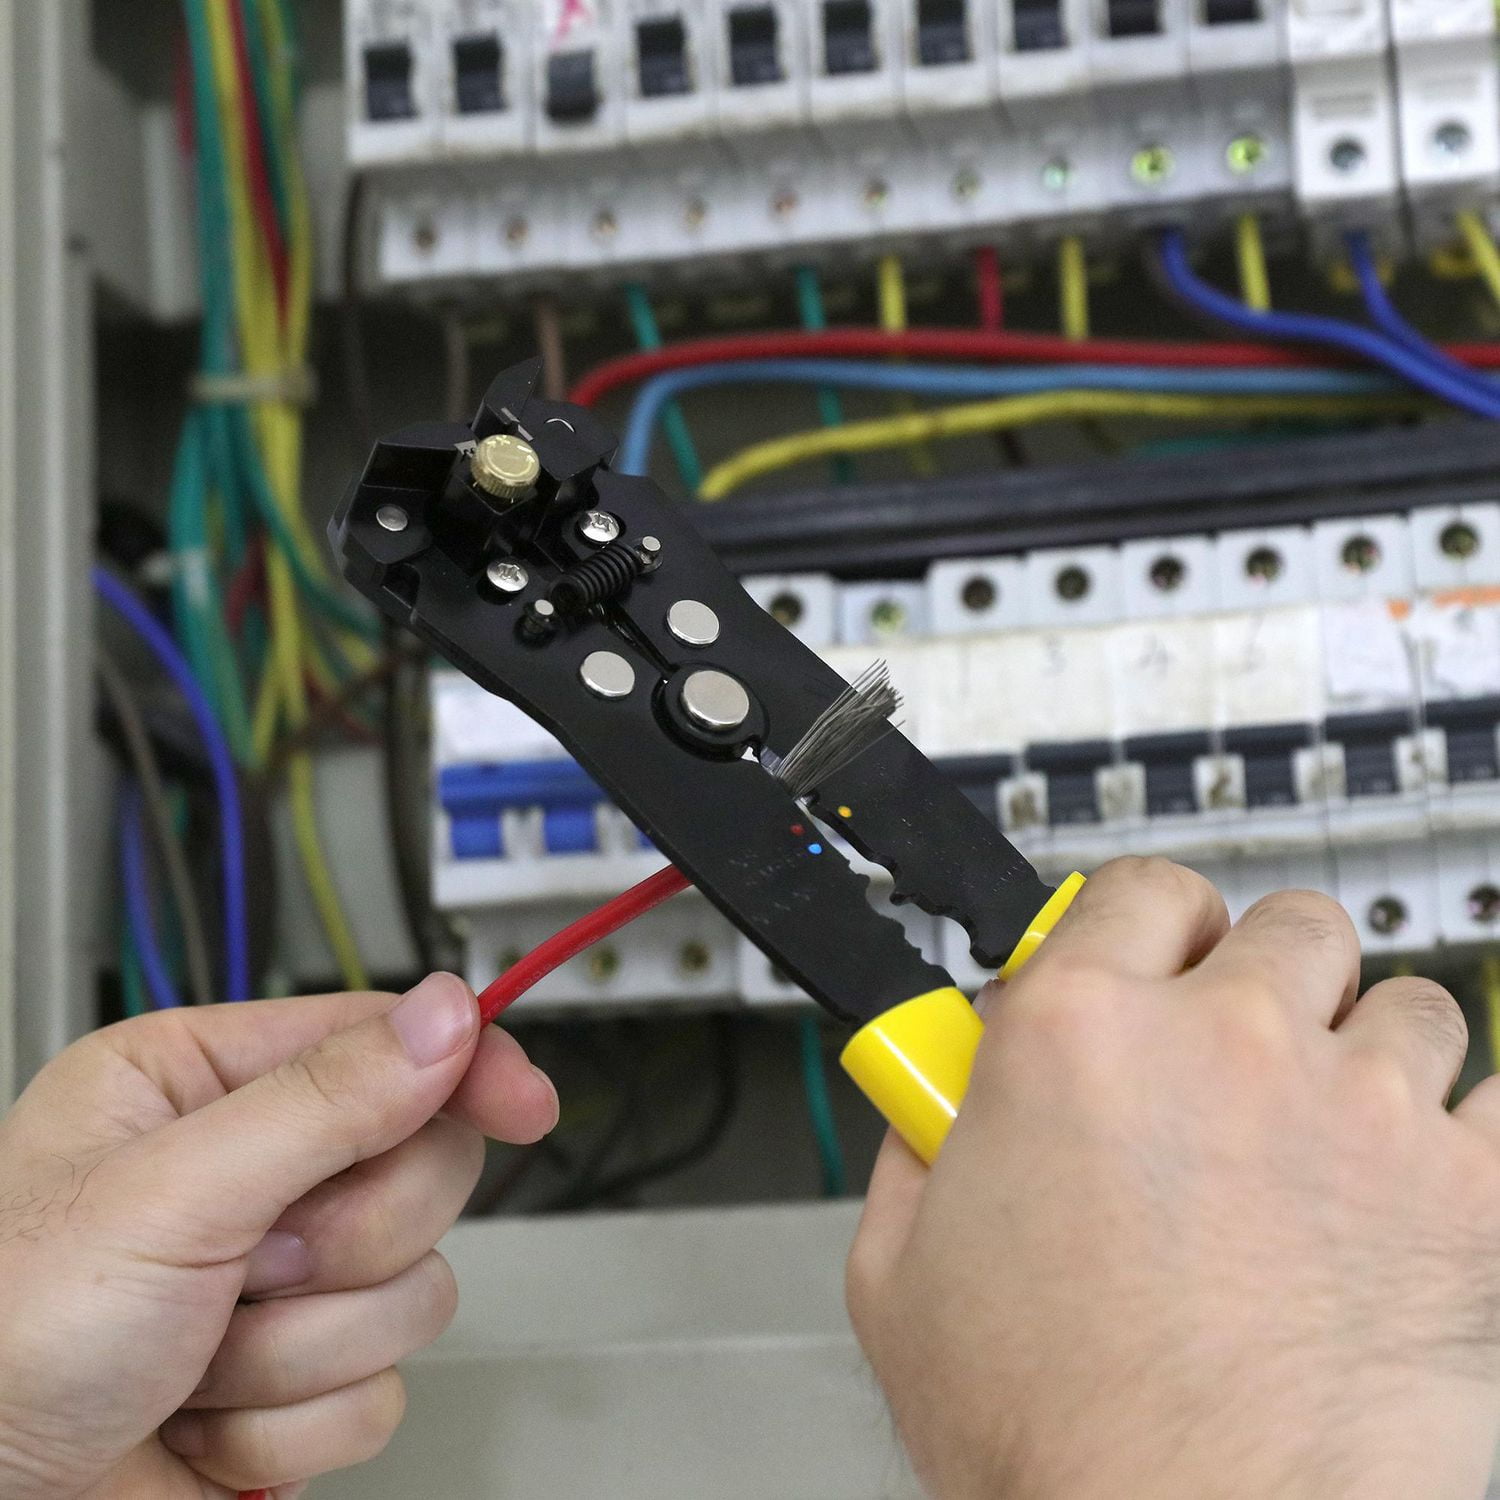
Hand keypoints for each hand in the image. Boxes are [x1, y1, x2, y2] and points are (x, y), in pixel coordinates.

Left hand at [0, 973, 557, 1498]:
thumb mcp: (166, 1195)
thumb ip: (324, 1101)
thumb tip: (447, 1016)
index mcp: (203, 1085)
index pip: (385, 1044)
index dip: (465, 1069)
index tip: (524, 1103)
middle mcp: (249, 1175)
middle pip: (419, 1169)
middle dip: (343, 1240)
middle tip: (253, 1265)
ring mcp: (278, 1286)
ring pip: (413, 1290)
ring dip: (300, 1348)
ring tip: (195, 1361)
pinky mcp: (295, 1385)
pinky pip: (378, 1394)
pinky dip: (288, 1425)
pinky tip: (199, 1427)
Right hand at [848, 857, 1499, 1499]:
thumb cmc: (1056, 1436)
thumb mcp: (899, 1280)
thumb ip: (913, 1152)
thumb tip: (927, 1102)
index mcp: (1078, 1035)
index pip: (1138, 888)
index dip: (1148, 918)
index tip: (1153, 952)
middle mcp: (1221, 1041)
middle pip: (1286, 924)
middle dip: (1264, 971)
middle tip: (1242, 1042)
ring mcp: (1353, 1107)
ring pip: (1407, 999)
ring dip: (1368, 1047)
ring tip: (1332, 1126)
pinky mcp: (1462, 1194)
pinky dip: (1471, 1128)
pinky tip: (1420, 1173)